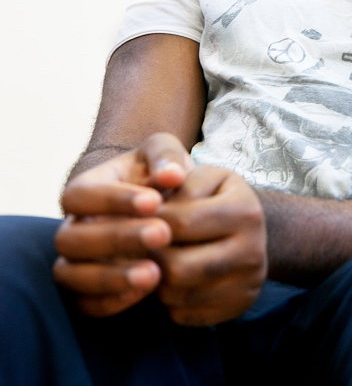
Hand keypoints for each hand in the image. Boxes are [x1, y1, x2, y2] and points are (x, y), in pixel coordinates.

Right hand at [54, 132, 194, 316]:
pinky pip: (83, 305)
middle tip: (162, 234)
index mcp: (85, 189)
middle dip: (116, 238)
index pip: (79, 195)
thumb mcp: (165, 155)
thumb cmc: (162, 176)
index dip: (112, 199)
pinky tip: (144, 293)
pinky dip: (109, 302)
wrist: (171, 207)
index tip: (154, 201)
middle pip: (71, 238)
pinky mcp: (86, 292)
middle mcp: (73, 226)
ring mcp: (75, 261)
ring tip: (155, 273)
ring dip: (110, 277)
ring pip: (71, 274)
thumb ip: (166, 157)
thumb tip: (172, 174)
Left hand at [153, 165, 267, 325]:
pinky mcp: (238, 308)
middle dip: (152, 257)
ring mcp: (248, 284)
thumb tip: (147, 207)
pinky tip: (172, 279)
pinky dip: (169, 301)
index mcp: (245, 211)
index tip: (139, 218)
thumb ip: (174, 181)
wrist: (249, 227)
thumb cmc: (215, 196)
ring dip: (157, 280)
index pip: (182, 223)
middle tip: (142, 245)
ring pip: (178, 296)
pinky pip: (185, 316)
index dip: (150, 221)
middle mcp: (253, 251)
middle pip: (178, 269)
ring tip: (157, 259)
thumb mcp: (201, 177)